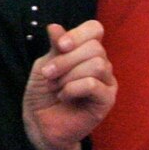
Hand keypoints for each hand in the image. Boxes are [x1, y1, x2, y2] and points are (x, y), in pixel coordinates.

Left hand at [22, 20, 115, 149]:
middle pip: (95, 48)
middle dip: (65, 60)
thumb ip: (54, 47)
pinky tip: (64, 96)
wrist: (41, 122)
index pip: (95, 29)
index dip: (77, 34)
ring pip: (97, 65)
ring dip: (68, 75)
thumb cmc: (44, 92)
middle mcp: (101, 64)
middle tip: (48, 74)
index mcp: (86, 51)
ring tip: (57, 87)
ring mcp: (107, 82)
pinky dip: (72, 88)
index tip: (59, 46)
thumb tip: (55, 27)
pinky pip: (93, 84)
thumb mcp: (45, 64)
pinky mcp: (107, 101)